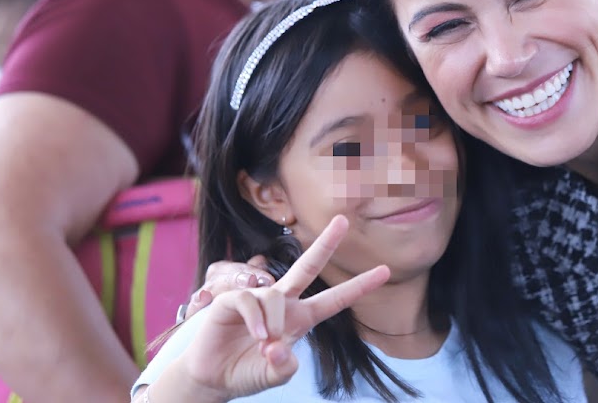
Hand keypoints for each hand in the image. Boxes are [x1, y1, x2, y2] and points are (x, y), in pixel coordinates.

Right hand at [177, 215, 388, 398]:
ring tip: (263, 343)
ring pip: (276, 297)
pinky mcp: (234, 298)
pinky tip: (256, 335)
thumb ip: (283, 366)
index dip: (359, 286)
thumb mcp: (272, 375)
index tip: (385, 271)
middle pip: (308, 266)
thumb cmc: (245, 371)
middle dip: (326, 243)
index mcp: (300, 318)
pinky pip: (251, 300)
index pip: (335, 300)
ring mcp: (259, 298)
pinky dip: (256, 319)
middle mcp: (283, 303)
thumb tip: (278, 346)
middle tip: (343, 220)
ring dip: (273, 323)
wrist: (212, 377)